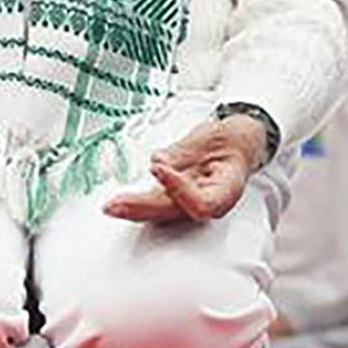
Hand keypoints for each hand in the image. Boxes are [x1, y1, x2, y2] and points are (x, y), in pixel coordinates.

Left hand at [102, 115, 264, 223]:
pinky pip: (153, 202)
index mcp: (225, 192)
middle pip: (173, 211)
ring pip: (159, 211)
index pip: (201, 204)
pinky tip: (117, 203)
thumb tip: (159, 162)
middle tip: (116, 204)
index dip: (179, 189)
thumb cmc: (230, 142)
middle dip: (143, 207)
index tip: (160, 168)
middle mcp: (206, 204)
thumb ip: (185, 152)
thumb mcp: (214, 136)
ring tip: (111, 206)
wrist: (235, 144)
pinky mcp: (173, 197)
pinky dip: (135, 202)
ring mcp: (188, 203)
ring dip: (134, 209)